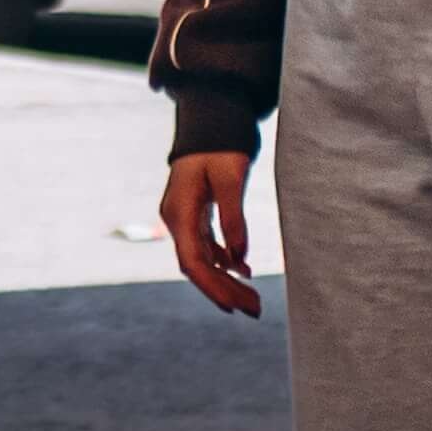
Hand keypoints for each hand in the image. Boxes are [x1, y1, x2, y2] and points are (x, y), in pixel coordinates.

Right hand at [161, 152, 261, 317]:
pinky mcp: (195, 215)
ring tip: (253, 300)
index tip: (235, 307)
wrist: (209, 120)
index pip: (192, 261)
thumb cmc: (220, 145)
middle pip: (197, 266)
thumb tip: (240, 257)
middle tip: (255, 310)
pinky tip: (244, 271)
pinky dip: (225, 262)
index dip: (213, 287)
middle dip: (223, 290)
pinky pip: (207, 247)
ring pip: (203, 260)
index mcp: (179, 211)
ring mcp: (184, 218)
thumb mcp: (230, 177)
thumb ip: (233, 216)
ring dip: (226, 280)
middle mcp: (176, 219)